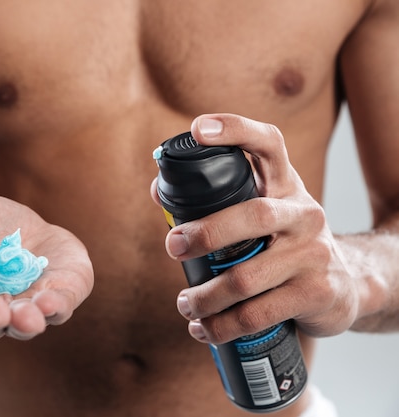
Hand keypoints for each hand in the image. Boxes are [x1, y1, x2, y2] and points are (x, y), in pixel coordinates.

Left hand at [153, 114, 357, 343]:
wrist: (347, 284)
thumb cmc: (286, 243)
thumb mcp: (262, 213)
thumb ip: (216, 200)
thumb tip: (158, 190)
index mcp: (285, 186)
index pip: (268, 143)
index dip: (234, 130)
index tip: (197, 129)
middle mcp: (303, 213)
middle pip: (252, 215)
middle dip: (204, 233)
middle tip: (172, 247)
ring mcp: (314, 253)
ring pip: (247, 276)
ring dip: (205, 296)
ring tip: (185, 305)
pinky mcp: (317, 293)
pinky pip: (258, 313)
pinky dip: (223, 326)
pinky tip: (205, 330)